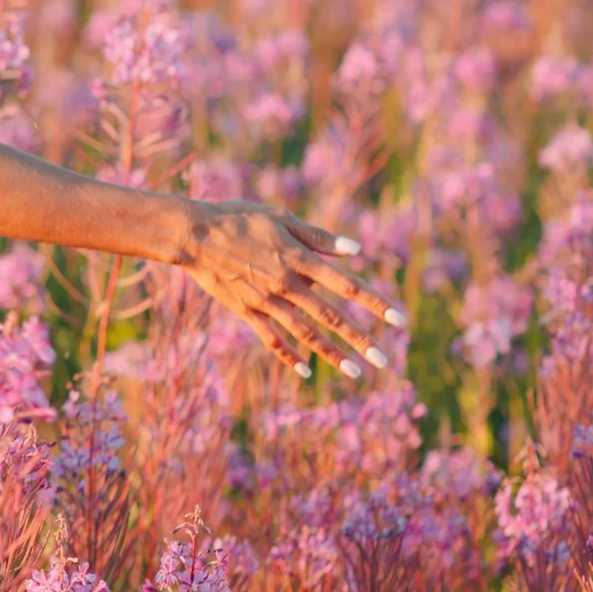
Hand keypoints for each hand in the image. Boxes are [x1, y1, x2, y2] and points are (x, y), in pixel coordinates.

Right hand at [174, 199, 406, 377]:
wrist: (192, 235)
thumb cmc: (238, 218)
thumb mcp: (281, 219)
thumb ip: (319, 237)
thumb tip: (356, 250)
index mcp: (299, 259)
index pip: (346, 284)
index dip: (375, 302)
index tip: (400, 319)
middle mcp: (287, 284)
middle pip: (331, 316)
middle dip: (361, 340)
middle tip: (385, 361)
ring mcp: (266, 301)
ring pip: (305, 332)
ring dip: (332, 353)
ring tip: (355, 373)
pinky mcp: (246, 311)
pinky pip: (271, 338)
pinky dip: (289, 354)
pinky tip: (306, 371)